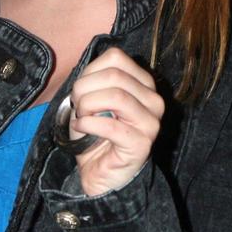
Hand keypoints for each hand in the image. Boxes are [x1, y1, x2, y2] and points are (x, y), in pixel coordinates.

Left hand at [66, 48, 164, 196]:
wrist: (101, 172)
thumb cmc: (96, 134)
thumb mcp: (92, 100)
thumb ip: (93, 81)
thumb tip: (87, 75)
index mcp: (144, 84)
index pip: (116, 58)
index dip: (90, 71)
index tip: (81, 90)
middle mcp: (154, 100)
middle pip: (115, 75)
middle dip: (85, 88)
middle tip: (77, 106)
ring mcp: (152, 122)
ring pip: (116, 96)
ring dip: (88, 106)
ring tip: (81, 117)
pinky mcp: (142, 143)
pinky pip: (111, 126)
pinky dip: (88, 124)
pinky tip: (81, 128)